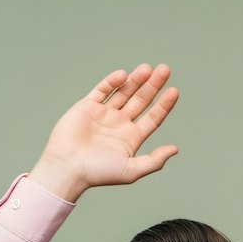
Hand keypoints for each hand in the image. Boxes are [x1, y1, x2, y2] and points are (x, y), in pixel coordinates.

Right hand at [29, 64, 178, 203]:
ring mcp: (104, 114)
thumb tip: (175, 149)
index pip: (152, 118)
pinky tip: (124, 75)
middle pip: (141, 100)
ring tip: (148, 68)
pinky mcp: (87, 106)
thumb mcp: (131, 170)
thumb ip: (154, 161)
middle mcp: (119, 124)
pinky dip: (113, 81)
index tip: (174, 91)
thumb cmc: (99, 173)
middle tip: (165, 69)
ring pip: (124, 92)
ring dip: (136, 80)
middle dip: (153, 85)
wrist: (68, 167)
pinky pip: (103, 90)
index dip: (164, 105)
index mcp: (131, 138)